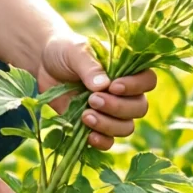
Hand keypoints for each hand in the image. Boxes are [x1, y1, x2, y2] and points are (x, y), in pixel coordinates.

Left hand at [37, 33, 155, 151]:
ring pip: (126, 127)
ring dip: (108, 125)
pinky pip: (109, 141)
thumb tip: (103, 86)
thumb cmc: (65, 53)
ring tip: (85, 115)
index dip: (135, 87)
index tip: (113, 87)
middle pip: (139, 107)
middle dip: (118, 107)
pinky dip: (102, 141)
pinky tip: (88, 135)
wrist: (44, 67)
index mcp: (126, 69)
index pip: (147, 81)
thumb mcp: (75, 52)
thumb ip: (90, 66)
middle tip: (93, 100)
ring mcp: (112, 111)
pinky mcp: (97, 126)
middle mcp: (125, 93)